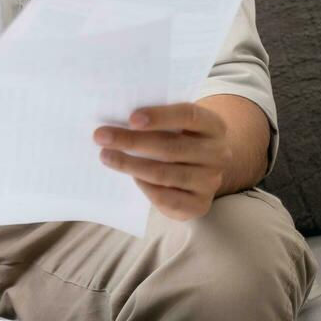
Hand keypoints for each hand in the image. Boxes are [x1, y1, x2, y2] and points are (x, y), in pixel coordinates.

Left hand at [93, 102, 233, 220]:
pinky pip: (167, 198)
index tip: (131, 119)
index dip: (160, 116)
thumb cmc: (178, 137)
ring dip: (130, 165)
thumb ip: (156, 119)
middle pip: (171, 147)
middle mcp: (218, 153)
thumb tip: (116, 116)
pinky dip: (145, 187)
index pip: (189, 115)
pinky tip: (130, 177)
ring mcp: (211, 181)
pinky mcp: (200, 204)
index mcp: (213, 125)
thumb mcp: (175, 124)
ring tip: (106, 156)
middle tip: (101, 136)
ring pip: (165, 174)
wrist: (200, 169)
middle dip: (132, 141)